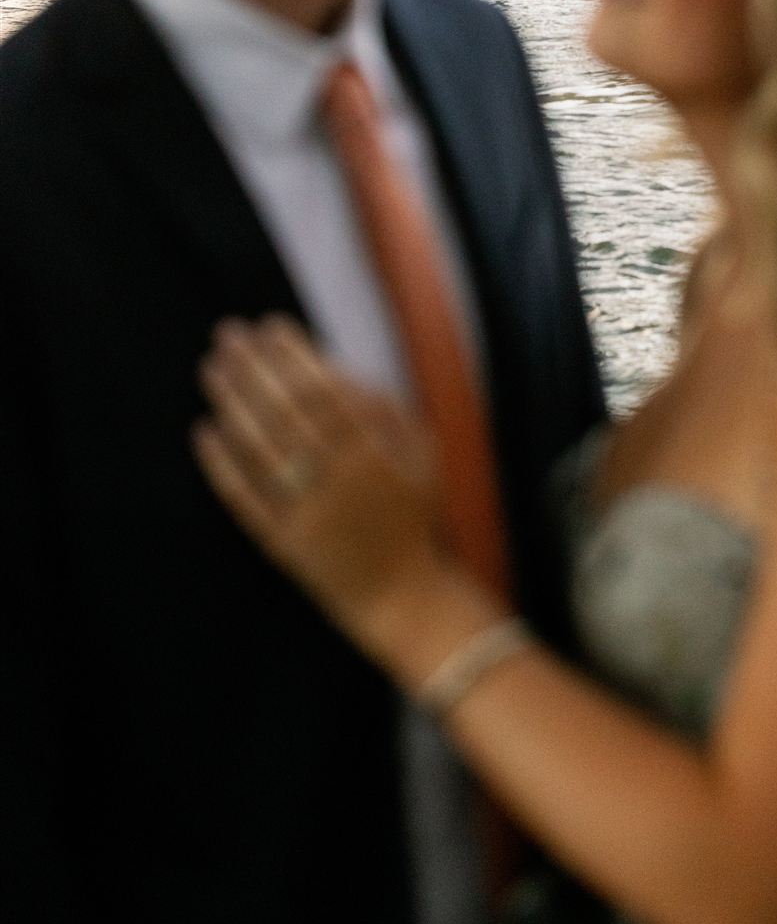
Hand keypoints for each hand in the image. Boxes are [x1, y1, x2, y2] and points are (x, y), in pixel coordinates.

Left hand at [194, 317, 461, 664]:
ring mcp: (306, 514)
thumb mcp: (423, 460)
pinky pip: (245, 500)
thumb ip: (391, 413)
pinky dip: (223, 465)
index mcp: (375, 455)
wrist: (402, 598)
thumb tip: (346, 373)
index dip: (296, 357)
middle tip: (228, 334)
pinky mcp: (282, 545)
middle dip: (256, 368)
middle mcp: (338, 481)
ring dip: (233, 405)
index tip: (271, 326)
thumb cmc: (413, 519)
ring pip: (262, 450)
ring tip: (213, 367)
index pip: (326, 393)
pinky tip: (205, 430)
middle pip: (287, 414)